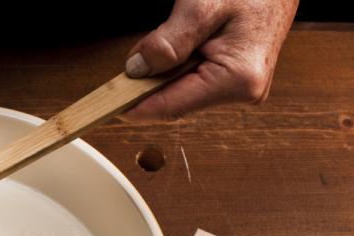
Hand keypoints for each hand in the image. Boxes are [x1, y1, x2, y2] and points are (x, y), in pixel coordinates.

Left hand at [123, 0, 298, 119]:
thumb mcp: (203, 5)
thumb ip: (168, 41)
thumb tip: (137, 70)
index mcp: (238, 80)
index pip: (172, 106)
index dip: (136, 106)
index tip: (109, 106)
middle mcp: (244, 92)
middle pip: (176, 100)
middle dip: (153, 80)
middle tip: (143, 53)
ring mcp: (241, 88)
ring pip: (182, 90)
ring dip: (168, 69)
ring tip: (180, 33)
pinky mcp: (236, 79)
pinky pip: (195, 79)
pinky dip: (181, 64)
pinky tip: (189, 42)